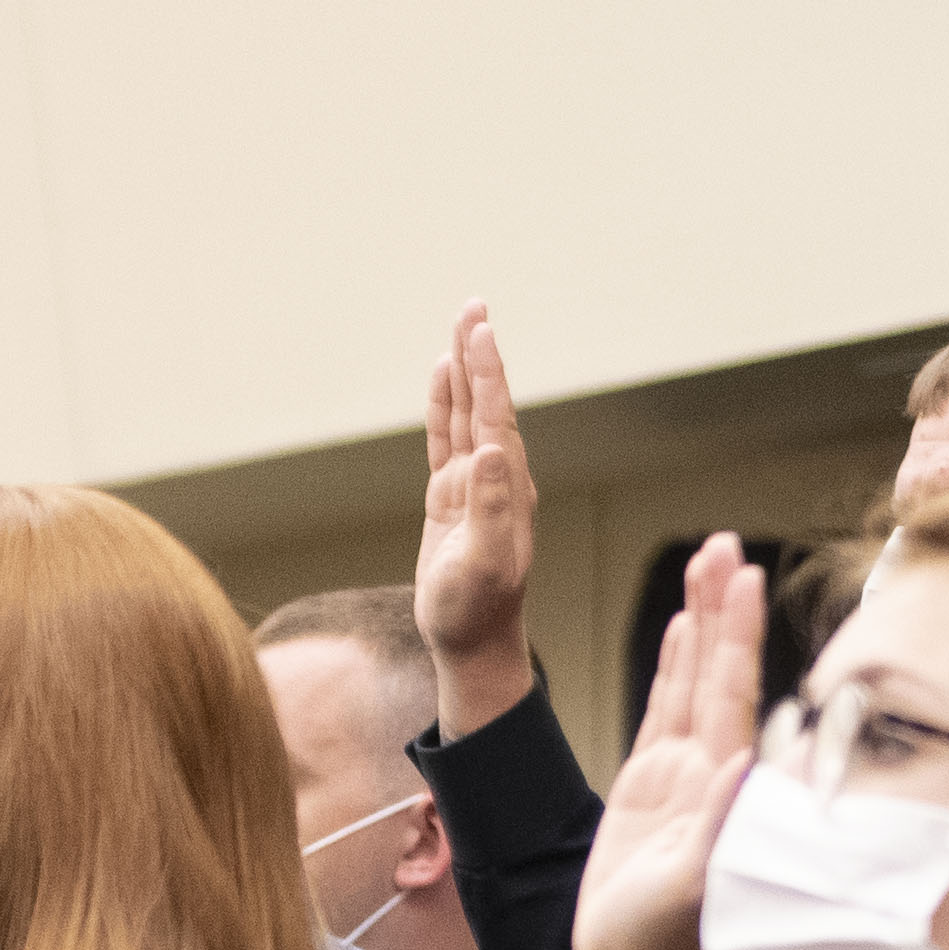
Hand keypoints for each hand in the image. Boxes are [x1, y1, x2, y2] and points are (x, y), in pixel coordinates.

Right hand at [419, 302, 542, 734]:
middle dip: (478, 354)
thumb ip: (490, 507)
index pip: (496, 415)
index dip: (486, 371)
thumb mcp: (486, 563)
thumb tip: (492, 450)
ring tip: (461, 327)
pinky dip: (443, 407)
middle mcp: (496, 477)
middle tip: (472, 305)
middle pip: (485, 402)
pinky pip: (446, 441)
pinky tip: (441, 379)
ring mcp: (474, 486)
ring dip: (463, 371)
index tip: (477, 328)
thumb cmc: (478, 611)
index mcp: (507, 486)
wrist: (473, 644)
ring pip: (466, 415)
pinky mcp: (451, 500)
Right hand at [573, 532, 770, 949]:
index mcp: (721, 787)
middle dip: (722, 607)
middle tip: (723, 544)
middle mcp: (709, 770)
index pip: (733, 693)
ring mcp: (683, 774)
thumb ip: (716, 830)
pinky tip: (684, 628)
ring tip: (708, 564)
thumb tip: (740, 770)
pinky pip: (666, 710)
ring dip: (703, 622)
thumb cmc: (663, 944)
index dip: (737, 634)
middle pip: (718, 670)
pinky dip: (676, 666)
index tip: (745, 576)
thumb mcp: (689, 891)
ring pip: (694, 679)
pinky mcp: (655, 786)